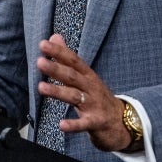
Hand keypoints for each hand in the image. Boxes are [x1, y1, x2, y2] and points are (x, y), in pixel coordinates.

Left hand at [36, 34, 132, 151]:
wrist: (122, 122)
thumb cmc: (98, 97)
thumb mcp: (85, 76)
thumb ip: (67, 58)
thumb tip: (54, 37)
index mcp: (88, 75)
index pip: (73, 60)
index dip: (59, 51)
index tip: (43, 44)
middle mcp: (91, 87)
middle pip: (72, 76)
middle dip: (56, 69)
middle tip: (40, 62)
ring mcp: (95, 105)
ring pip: (75, 97)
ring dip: (58, 92)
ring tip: (41, 87)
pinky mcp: (97, 122)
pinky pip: (84, 124)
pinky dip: (73, 125)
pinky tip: (61, 125)